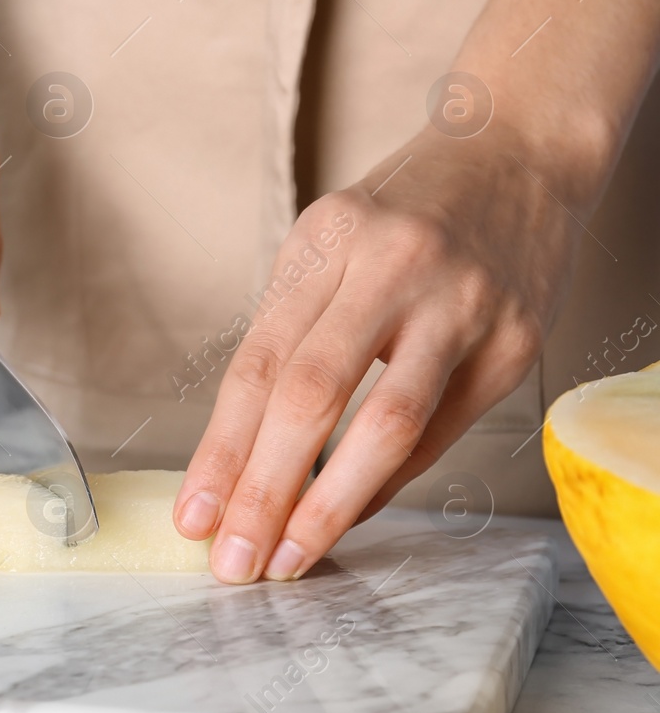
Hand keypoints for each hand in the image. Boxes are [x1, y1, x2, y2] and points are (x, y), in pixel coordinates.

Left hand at [172, 126, 587, 582]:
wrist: (519, 152)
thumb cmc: (402, 212)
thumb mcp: (326, 242)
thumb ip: (290, 334)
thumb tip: (246, 454)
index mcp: (325, 241)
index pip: (257, 364)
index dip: (220, 448)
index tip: (193, 513)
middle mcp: (391, 269)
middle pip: (310, 397)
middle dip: (264, 490)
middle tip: (233, 560)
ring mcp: (461, 305)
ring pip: (385, 425)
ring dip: (329, 506)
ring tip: (288, 558)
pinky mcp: (515, 341)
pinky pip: (439, 432)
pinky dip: (386, 481)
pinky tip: (348, 515)